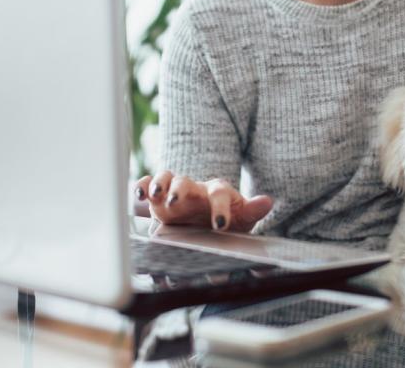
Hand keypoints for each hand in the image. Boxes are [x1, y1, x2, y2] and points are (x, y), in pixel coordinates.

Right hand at [134, 170, 272, 231]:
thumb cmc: (227, 218)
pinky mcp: (159, 198)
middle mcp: (194, 188)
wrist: (208, 221)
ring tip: (153, 195)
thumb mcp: (242, 217)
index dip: (220, 208)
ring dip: (158, 184)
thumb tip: (267, 202)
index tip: (220, 225)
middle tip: (177, 202)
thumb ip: (252, 210)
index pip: (219, 194)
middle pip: (186, 181)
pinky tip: (137, 195)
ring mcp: (175, 190)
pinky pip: (147, 185)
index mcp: (217, 192)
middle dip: (180, 190)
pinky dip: (141, 186)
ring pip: (165, 178)